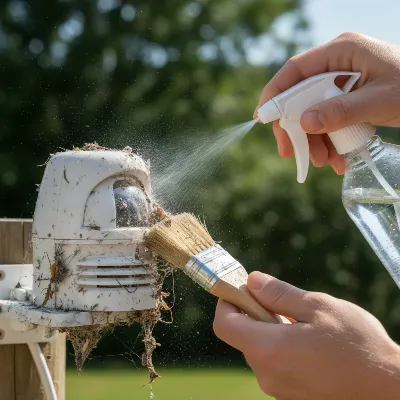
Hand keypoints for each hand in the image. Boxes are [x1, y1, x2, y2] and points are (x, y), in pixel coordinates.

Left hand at [213, 272, 399, 399]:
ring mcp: (278, 390)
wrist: (390, 391)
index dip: (227, 302)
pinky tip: (309, 344)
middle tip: (282, 303)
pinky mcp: (291, 397)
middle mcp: (267, 374)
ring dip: (270, 331)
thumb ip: (279, 293)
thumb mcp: (318, 307)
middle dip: (254, 314)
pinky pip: (274, 365)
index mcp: (269, 349)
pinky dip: (281, 349)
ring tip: (302, 325)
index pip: (224, 324)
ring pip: (259, 350)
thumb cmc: (358, 346)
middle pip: (242, 336)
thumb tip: (251, 281)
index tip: (239, 288)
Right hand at [254, 33, 399, 174]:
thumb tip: (304, 123)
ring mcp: (341, 83)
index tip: (262, 118)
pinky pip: (328, 120)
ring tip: (324, 163)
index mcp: (341, 52)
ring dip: (314, 141)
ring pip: (313, 113)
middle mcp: (337, 65)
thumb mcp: (380, 100)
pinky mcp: (347, 99)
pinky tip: (336, 159)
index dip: (274, 93)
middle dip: (295, 128)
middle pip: (300, 96)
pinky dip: (329, 141)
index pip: (295, 70)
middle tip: (290, 153)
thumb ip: (341, 110)